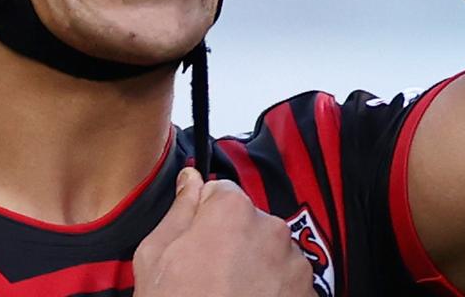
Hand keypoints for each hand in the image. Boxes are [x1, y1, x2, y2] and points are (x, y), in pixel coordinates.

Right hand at [134, 168, 315, 296]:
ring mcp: (295, 264)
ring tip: (230, 295)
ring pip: (270, 251)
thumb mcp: (155, 256)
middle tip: (209, 276)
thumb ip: (179, 210)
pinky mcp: (309, 293)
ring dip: (255, 266)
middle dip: (232, 241)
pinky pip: (288, 280)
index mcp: (232, 211)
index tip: (194, 244)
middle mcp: (272, 228)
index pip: (220, 193)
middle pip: (249, 222)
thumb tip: (190, 179)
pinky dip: (273, 290)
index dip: (204, 218)